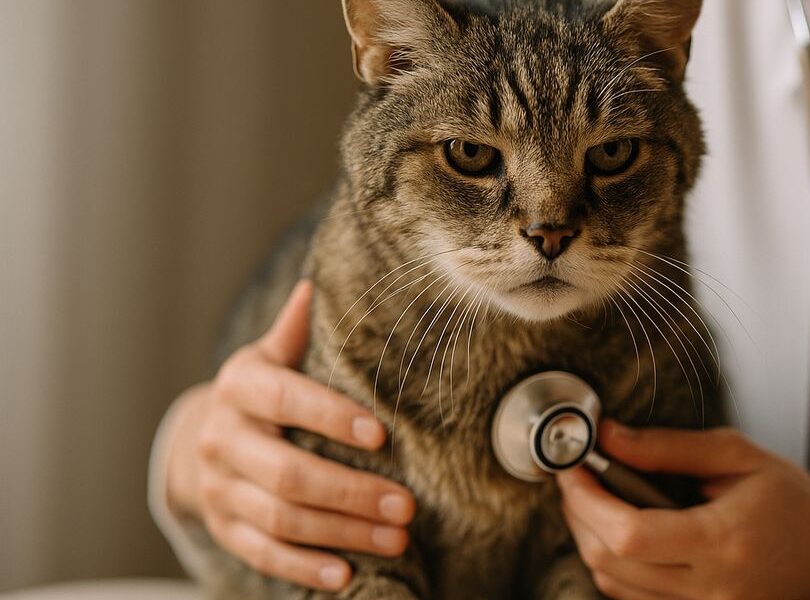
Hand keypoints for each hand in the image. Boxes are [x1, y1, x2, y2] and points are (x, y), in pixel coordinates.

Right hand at [166, 281, 415, 591]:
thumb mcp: (273, 356)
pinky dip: (305, 567)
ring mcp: (219, 487)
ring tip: (398, 540)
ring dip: (342, 533)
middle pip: (288, 473)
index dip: (331, 416)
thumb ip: (297, 330)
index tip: (381, 435)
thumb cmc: (261, 391)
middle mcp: (223, 437)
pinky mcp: (223, 526)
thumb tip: (317, 285)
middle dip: (351, 493)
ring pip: (281, 519)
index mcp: (240, 387)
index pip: (285, 399)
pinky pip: (262, 553)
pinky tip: (348, 573)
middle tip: (407, 506)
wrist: (202, 435)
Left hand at [557, 423, 809, 599]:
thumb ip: (670, 448)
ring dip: (590, 538)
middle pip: (610, 561)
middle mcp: (711, 587)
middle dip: (579, 514)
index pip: (630, 533)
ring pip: (613, 583)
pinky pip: (633, 597)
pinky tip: (622, 528)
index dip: (588, 500)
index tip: (574, 467)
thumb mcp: (741, 458)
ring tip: (597, 497)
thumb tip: (610, 435)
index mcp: (724, 540)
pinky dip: (614, 562)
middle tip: (577, 476)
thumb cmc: (798, 506)